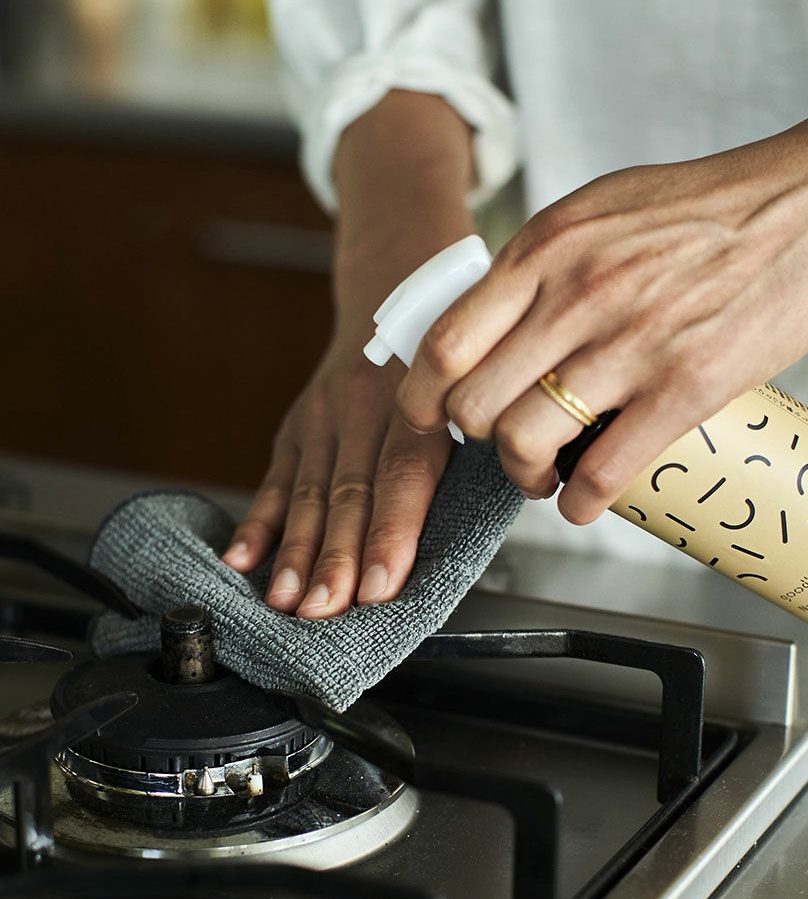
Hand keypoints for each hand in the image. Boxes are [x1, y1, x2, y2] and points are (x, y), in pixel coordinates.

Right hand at [222, 341, 451, 616]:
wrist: (392, 287)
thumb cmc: (447, 363)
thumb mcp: (472, 394)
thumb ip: (475, 458)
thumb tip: (471, 543)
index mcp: (420, 401)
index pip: (403, 474)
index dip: (390, 533)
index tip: (380, 585)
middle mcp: (364, 405)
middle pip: (348, 493)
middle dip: (334, 559)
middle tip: (324, 611)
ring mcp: (322, 415)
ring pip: (309, 492)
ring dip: (295, 552)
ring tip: (286, 600)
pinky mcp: (295, 426)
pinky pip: (276, 479)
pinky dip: (258, 522)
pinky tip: (241, 559)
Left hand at [396, 108, 807, 523]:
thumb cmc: (713, 207)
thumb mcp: (604, 208)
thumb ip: (546, 261)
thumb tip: (503, 319)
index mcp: (547, 248)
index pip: (444, 345)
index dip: (423, 400)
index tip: (434, 422)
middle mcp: (575, 295)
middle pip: (474, 405)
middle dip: (479, 444)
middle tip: (507, 448)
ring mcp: (630, 343)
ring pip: (526, 443)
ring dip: (526, 478)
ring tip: (549, 476)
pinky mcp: (687, 386)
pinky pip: (604, 472)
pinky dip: (583, 504)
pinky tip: (588, 501)